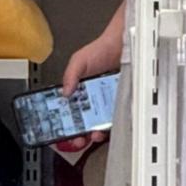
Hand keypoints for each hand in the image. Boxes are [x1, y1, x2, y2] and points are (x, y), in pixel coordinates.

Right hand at [59, 25, 122, 145]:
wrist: (123, 46)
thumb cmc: (101, 50)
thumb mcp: (79, 60)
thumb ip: (70, 75)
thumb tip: (64, 92)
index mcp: (79, 90)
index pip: (68, 110)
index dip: (64, 123)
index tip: (61, 132)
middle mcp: (92, 98)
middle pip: (83, 121)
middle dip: (79, 134)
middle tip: (77, 139)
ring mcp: (107, 102)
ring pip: (99, 123)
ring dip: (95, 133)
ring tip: (93, 135)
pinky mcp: (120, 103)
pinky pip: (115, 118)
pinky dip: (111, 126)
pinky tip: (107, 128)